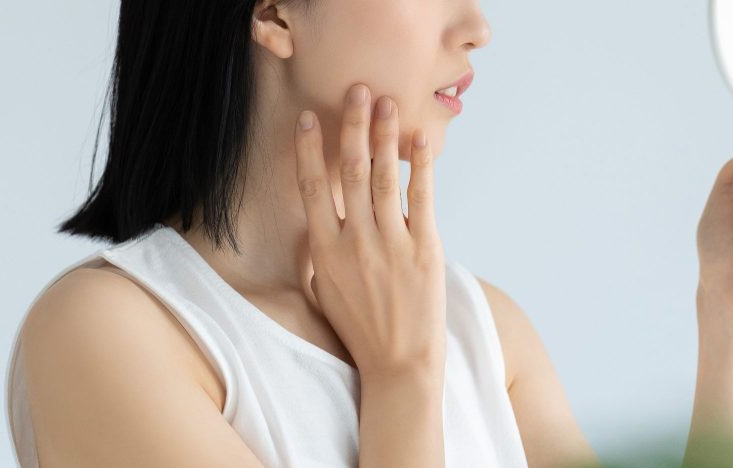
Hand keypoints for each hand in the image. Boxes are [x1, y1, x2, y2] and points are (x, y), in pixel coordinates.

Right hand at [293, 83, 446, 378]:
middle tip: (356, 91)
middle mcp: (355, 241)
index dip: (309, 150)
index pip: (312, 189)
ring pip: (384, 176)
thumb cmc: (359, 329)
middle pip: (350, 171)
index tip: (308, 119)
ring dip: (385, 136)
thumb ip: (318, 252)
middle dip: (353, 127)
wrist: (399, 363)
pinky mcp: (424, 248)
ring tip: (387, 103)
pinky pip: (421, 197)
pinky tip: (421, 140)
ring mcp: (391, 243)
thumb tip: (316, 220)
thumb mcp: (322, 291)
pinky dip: (421, 166)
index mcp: (325, 251)